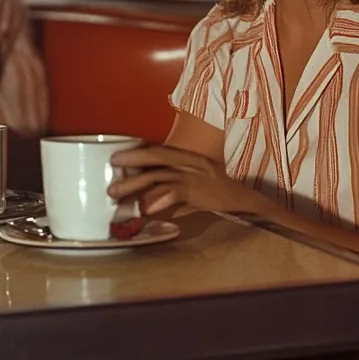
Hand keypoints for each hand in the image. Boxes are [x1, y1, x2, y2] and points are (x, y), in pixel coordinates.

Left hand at [108, 145, 255, 215]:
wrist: (246, 200)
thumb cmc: (219, 194)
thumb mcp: (194, 189)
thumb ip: (173, 193)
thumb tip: (148, 203)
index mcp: (189, 158)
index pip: (161, 151)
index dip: (140, 151)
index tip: (120, 154)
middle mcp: (191, 162)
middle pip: (157, 157)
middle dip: (133, 158)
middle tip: (112, 163)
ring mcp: (195, 176)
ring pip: (159, 176)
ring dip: (135, 184)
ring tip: (116, 192)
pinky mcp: (200, 190)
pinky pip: (175, 192)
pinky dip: (159, 199)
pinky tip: (146, 208)